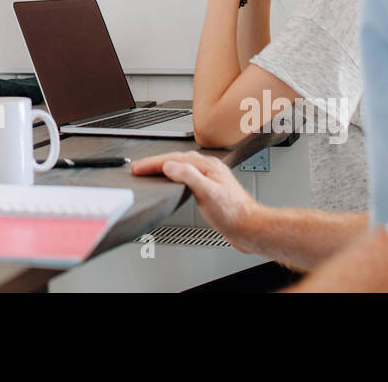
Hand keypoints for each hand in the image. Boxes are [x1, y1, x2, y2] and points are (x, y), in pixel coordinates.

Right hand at [132, 151, 260, 251]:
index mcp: (207, 166)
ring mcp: (210, 179)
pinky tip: (174, 182)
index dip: (153, 163)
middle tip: (139, 168)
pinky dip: (174, 177)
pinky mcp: (211, 190)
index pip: (174, 159)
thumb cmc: (233, 213)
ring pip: (182, 167)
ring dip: (164, 168)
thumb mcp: (207, 192)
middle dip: (156, 163)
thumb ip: (188, 175)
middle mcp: (209, 169)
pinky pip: (187, 177)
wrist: (249, 228)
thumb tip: (169, 166)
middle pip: (177, 160)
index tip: (138, 167)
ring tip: (151, 171)